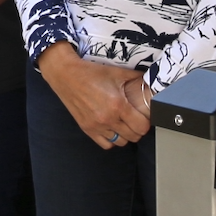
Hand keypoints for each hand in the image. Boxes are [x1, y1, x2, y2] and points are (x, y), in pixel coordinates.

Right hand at [37, 43, 151, 149]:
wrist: (66, 75)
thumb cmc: (90, 72)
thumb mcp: (116, 72)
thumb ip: (135, 77)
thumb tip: (149, 78)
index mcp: (118, 105)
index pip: (142, 127)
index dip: (146, 122)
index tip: (144, 117)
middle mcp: (108, 118)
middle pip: (133, 136)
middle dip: (138, 129)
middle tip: (136, 119)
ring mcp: (96, 126)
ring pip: (120, 142)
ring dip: (125, 135)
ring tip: (124, 124)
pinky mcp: (87, 128)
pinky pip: (105, 144)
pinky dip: (111, 139)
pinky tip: (111, 128)